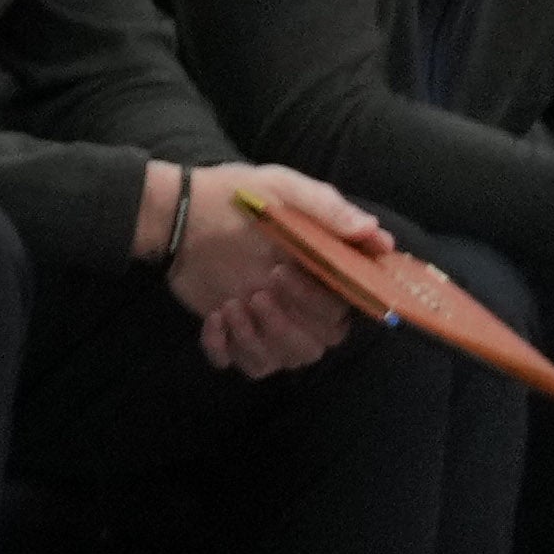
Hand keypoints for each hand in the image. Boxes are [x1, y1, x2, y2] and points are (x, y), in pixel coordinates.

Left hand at [165, 161, 372, 376]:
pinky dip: (224, 348)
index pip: (340, 314)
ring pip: (280, 362)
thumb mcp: (281, 188)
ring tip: (232, 305)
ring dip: (256, 340)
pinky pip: (237, 364)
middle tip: (257, 293)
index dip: (317, 302)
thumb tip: (376, 234)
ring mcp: (263, 321)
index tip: (283, 271)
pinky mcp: (231, 331)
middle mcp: (295, 305)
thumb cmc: (235, 196)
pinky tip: (214, 316)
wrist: (177, 209)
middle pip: (316, 346)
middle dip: (285, 325)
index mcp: (316, 276)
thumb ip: (328, 210)